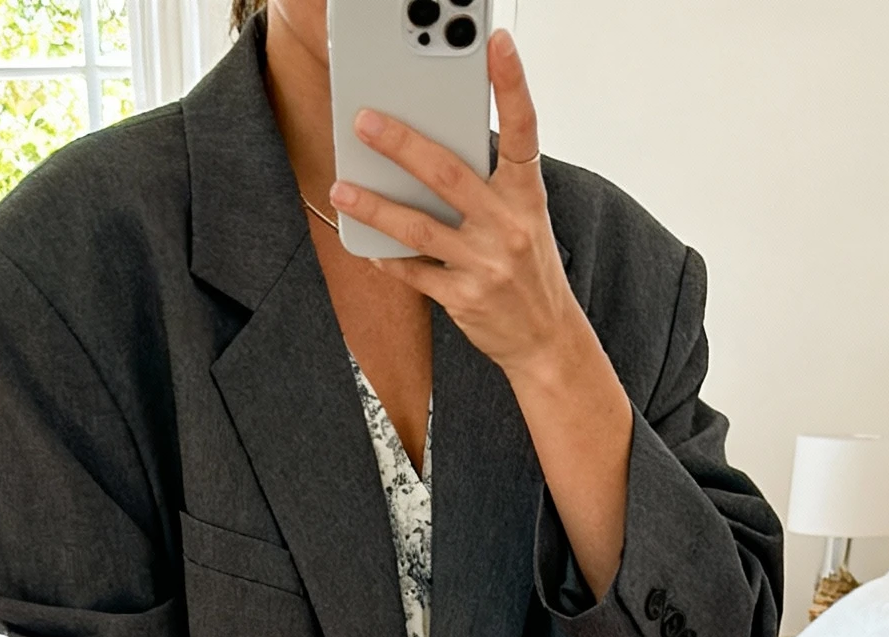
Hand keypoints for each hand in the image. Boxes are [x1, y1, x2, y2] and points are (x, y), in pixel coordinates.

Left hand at [328, 29, 582, 386]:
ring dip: (374, 206)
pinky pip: (415, 272)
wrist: (546, 339)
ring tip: (342, 188)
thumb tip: (430, 153)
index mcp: (527, 195)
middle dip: (401, 144)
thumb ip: (487, 186)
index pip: (522, 130)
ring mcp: (485, 263)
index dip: (513, 84)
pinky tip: (368, 244)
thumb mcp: (524, 218)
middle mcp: (508, 226)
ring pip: (418, 226)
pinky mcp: (464, 298)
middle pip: (447, 174)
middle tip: (365, 121)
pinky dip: (388, 258)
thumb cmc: (529, 268)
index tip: (498, 44)